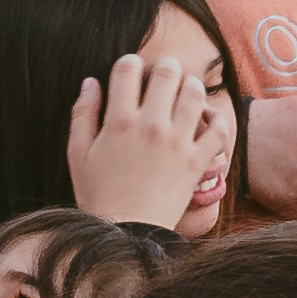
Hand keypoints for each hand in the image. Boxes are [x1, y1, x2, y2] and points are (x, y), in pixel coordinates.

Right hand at [64, 40, 237, 226]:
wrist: (126, 234)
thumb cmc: (98, 195)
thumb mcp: (78, 154)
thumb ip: (83, 113)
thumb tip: (90, 82)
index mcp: (118, 121)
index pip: (128, 68)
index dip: (130, 63)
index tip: (132, 73)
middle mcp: (150, 126)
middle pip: (168, 72)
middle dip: (166, 68)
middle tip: (164, 77)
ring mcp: (177, 142)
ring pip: (195, 93)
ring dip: (191, 87)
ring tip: (186, 95)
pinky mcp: (197, 161)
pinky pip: (218, 129)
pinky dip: (217, 120)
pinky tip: (206, 121)